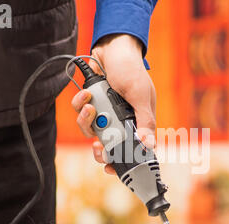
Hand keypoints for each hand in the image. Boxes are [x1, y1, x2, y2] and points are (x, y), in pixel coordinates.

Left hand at [71, 34, 155, 174]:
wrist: (113, 49)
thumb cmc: (132, 72)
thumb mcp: (141, 96)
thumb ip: (144, 121)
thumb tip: (149, 144)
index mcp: (136, 124)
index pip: (130, 150)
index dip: (120, 163)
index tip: (109, 170)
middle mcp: (119, 122)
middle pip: (106, 147)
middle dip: (98, 148)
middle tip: (97, 145)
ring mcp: (103, 114)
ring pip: (89, 130)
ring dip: (86, 120)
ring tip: (90, 106)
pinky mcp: (90, 104)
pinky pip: (80, 112)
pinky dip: (80, 103)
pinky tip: (86, 94)